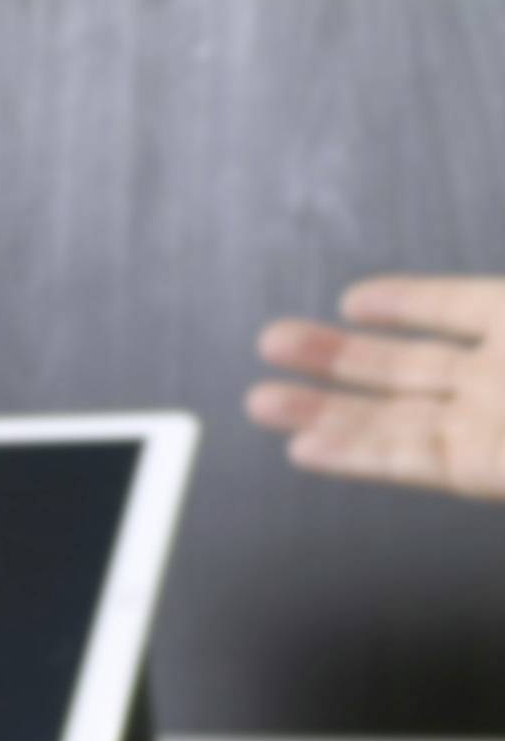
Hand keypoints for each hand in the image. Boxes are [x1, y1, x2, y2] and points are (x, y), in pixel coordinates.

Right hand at [249, 276, 504, 500]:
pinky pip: (407, 459)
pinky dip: (353, 454)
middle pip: (411, 366)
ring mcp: (489, 426)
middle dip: (338, 356)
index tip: (353, 302)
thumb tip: (492, 271)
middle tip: (274, 344)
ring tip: (261, 403)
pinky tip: (304, 446)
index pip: (459, 308)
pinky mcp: (480, 469)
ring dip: (325, 411)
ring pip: (396, 418)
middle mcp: (504, 380)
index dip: (406, 303)